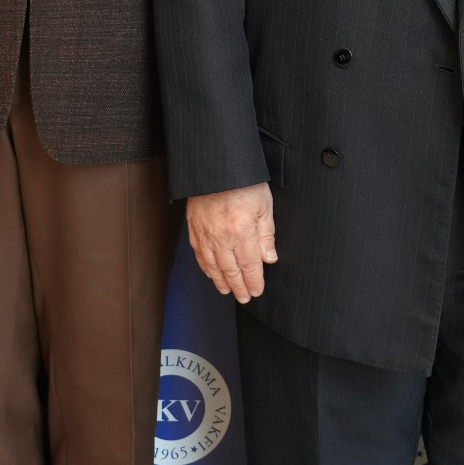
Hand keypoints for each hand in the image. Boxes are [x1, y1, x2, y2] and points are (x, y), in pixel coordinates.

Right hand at [187, 183, 276, 303]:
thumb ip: (266, 235)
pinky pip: (199, 253)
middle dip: (239, 287)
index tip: (257, 291)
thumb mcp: (264, 206)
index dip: (254, 282)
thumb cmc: (244, 182)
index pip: (250, 266)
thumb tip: (269, 259)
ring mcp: (205, 234)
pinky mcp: (194, 227)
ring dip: (221, 281)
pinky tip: (210, 272)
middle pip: (231, 270)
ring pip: (213, 265)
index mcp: (242, 232)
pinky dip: (205, 267)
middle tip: (244, 298)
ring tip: (227, 291)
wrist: (216, 167)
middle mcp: (222, 237)